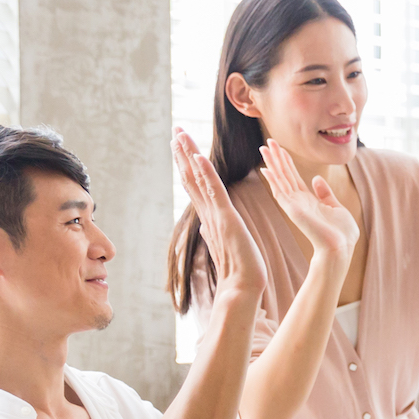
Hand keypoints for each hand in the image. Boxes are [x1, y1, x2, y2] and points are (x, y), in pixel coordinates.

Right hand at [173, 127, 262, 306]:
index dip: (188, 164)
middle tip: (175, 130)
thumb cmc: (239, 269)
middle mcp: (208, 213)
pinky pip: (214, 192)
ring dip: (189, 156)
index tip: (180, 146)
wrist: (243, 287)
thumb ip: (212, 233)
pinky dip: (206, 174)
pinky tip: (198, 157)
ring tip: (180, 135)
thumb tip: (204, 226)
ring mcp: (215, 216)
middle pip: (192, 177)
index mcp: (210, 217)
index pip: (196, 185)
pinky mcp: (226, 219)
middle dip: (183, 154)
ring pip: (198, 180)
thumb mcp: (225, 245)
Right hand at [257, 139, 359, 261]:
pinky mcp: (293, 211)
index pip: (294, 177)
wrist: (342, 247)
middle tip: (268, 142)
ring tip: (264, 148)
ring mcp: (294, 206)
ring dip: (272, 164)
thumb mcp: (335, 206)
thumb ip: (325, 193)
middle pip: (284, 175)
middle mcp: (298, 201)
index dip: (287, 162)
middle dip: (276, 158)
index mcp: (308, 200)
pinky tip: (266, 169)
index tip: (280, 148)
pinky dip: (273, 180)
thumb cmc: (341, 232)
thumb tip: (316, 178)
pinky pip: (281, 192)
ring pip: (280, 180)